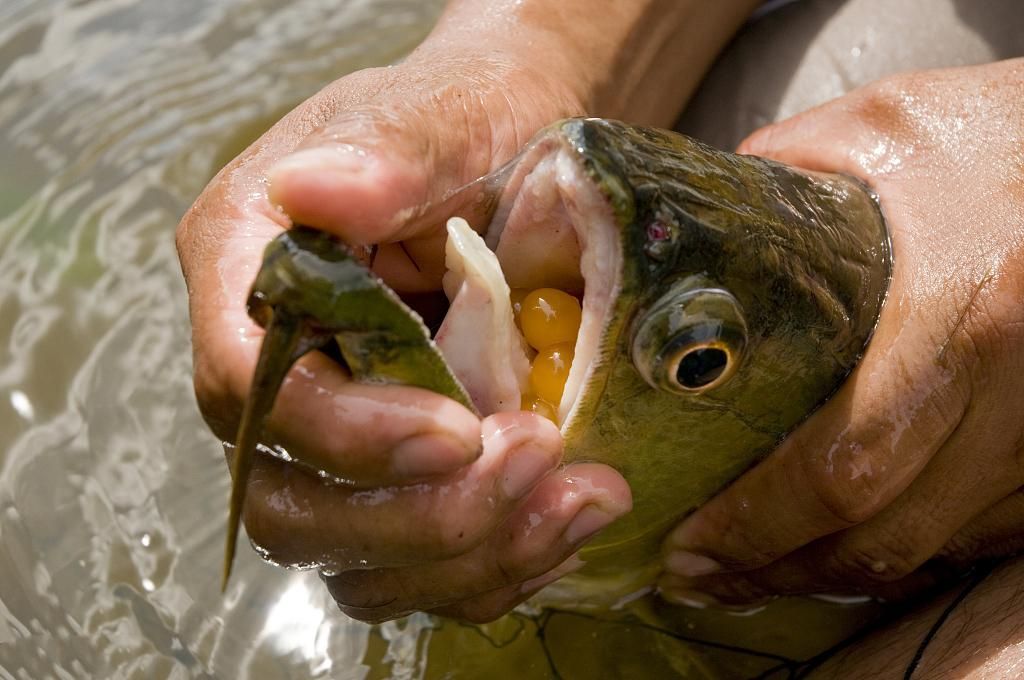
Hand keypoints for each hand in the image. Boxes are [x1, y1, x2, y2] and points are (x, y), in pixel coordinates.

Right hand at [177, 20, 635, 623]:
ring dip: (466, 555)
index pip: (249, 386)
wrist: (524, 160)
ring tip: (580, 501)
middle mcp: (272, 372)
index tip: (458, 432)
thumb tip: (310, 188)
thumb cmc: (470, 125)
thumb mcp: (438, 120)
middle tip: (534, 463)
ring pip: (353, 556)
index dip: (343, 431)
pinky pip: (418, 564)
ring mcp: (332, 435)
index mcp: (248, 274)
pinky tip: (568, 521)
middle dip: (413, 514)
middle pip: (288, 501)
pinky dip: (494, 564)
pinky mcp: (395, 476)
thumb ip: (384, 156)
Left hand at [660, 59, 1023, 605]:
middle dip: (781, 570)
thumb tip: (702, 226)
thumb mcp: (889, 128)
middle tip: (705, 575)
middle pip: (885, 533)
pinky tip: (853, 541)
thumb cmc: (1016, 128)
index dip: (759, 525)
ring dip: (841, 571)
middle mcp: (1017, 394)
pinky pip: (989, 531)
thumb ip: (784, 170)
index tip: (689, 543)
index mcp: (961, 312)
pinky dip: (914, 548)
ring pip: (939, 548)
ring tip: (761, 569)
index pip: (843, 466)